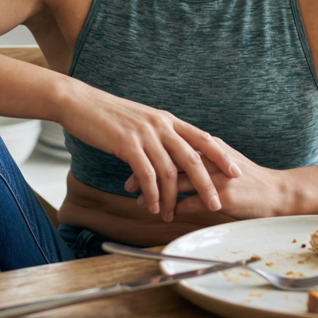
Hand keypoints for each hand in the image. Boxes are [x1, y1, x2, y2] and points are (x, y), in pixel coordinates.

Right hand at [57, 84, 240, 221]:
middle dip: (207, 184)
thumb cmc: (109, 115)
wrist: (81, 103)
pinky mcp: (127, 144)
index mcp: (167, 120)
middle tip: (216, 204)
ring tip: (172, 214)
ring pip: (169, 172)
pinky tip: (152, 206)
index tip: (236, 172)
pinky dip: (152, 194)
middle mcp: (161, 126)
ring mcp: (145, 134)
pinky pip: (147, 175)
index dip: (221, 156)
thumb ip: (158, 135)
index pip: (203, 138)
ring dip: (172, 197)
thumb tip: (170, 153)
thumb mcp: (141, 120)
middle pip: (193, 158)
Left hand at [123, 140, 285, 219]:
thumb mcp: (222, 158)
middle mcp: (211, 157)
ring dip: (156, 193)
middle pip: (169, 161)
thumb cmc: (247, 177)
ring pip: (177, 182)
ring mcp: (217, 177)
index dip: (149, 154)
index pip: (171, 146)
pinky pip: (192, 203)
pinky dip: (175, 208)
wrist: (277, 192)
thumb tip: (171, 156)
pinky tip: (164, 214)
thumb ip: (199, 154)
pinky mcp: (224, 196)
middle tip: (128, 183)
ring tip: (141, 202)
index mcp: (208, 145)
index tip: (132, 162)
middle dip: (146, 173)